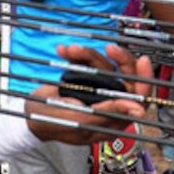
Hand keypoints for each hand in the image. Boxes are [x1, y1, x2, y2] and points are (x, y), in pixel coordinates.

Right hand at [24, 44, 152, 144]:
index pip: (139, 100)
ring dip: (88, 55)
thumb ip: (109, 112)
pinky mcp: (85, 77)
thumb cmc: (53, 124)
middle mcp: (110, 103)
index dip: (144, 81)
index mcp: (114, 119)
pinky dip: (76, 55)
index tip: (142, 61)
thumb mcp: (80, 120)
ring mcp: (98, 89)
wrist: (30, 115)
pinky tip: (64, 52)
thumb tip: (137, 109)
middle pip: (126, 77)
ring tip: (72, 50)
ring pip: (106, 65)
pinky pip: (88, 61)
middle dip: (118, 60)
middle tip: (111, 48)